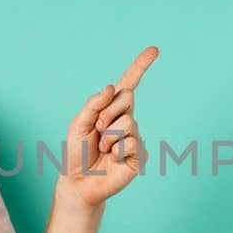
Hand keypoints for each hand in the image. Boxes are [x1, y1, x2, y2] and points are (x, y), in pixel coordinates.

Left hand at [61, 46, 158, 206]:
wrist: (79, 183)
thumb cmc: (77, 153)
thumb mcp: (79, 124)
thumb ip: (93, 104)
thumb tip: (113, 87)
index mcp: (111, 110)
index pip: (129, 84)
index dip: (140, 66)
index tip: (154, 50)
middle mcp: (126, 120)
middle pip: (126, 99)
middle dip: (106, 113)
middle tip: (96, 130)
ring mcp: (134, 137)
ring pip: (127, 123)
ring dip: (109, 136)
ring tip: (102, 149)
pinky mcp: (139, 155)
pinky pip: (132, 143)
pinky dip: (117, 151)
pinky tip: (113, 160)